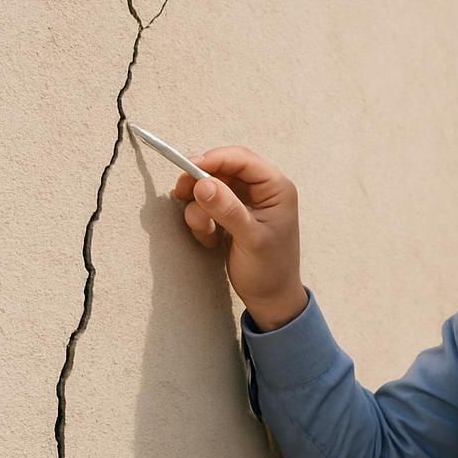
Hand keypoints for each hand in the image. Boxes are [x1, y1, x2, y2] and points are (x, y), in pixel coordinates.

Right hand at [170, 145, 306, 329]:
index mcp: (276, 188)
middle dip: (200, 183)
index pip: (242, 159)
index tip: (188, 168)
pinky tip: (212, 240)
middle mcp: (262, 190)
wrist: (270, 297)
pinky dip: (201, 220)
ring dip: (200, 208)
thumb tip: (203, 184)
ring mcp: (245, 201)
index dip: (213, 159)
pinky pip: (206, 205)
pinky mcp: (231, 213)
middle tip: (181, 195)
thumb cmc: (270, 270)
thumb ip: (228, 210)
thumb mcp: (250, 239)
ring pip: (210, 187)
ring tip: (208, 234)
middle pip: (221, 169)